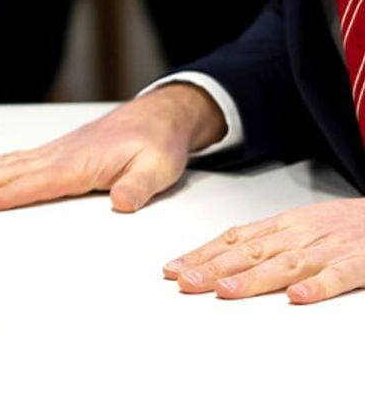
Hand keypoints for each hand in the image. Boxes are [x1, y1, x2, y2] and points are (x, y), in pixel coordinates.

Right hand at [0, 83, 226, 211]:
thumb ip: (139, 185)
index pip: (38, 181)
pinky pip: (11, 160)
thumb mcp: (159, 167)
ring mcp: (50, 152)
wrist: (156, 116)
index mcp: (79, 162)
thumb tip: (122, 202)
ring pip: (2, 163)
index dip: (9, 194)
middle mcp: (57, 155)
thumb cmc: (156, 143)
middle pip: (6, 170)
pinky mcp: (51, 153)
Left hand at [165, 199, 364, 302]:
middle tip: (185, 281)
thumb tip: (222, 257)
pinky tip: (298, 296)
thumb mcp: (299, 226)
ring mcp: (329, 248)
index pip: (234, 239)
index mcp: (283, 225)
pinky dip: (318, 286)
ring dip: (253, 278)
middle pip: (251, 252)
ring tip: (226, 290)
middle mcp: (299, 234)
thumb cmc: (344, 223)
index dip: (203, 255)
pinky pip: (339, 275)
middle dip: (214, 267)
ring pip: (286, 263)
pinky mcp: (361, 262)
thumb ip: (266, 241)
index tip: (173, 269)